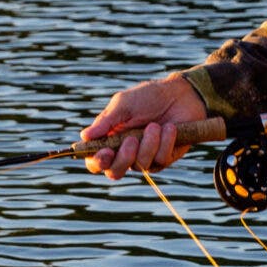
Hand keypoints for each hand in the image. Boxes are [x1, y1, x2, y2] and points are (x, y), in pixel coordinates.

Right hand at [78, 71, 208, 178]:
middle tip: (131, 140)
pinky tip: (170, 127)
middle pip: (115, 172)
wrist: (181, 94)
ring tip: (155, 125)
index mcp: (109, 140)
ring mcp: (145, 157)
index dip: (97, 162)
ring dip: (148, 144)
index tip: (105, 152)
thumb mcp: (123, 104)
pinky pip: (160, 160)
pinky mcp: (164, 158)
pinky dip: (165, 142)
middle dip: (123, 159)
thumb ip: (105, 122)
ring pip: (140, 165)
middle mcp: (125, 153)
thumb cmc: (148, 97)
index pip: (96, 161)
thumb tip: (85, 136)